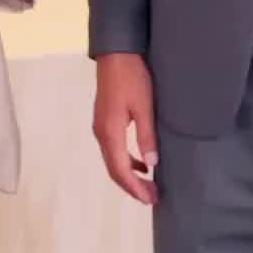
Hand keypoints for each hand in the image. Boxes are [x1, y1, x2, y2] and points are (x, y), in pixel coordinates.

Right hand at [93, 54, 158, 206]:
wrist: (116, 53)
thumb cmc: (132, 77)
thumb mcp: (145, 107)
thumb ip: (146, 136)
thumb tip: (150, 165)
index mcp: (110, 132)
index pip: (120, 170)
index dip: (134, 188)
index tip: (149, 199)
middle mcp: (102, 133)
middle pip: (114, 169)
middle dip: (132, 186)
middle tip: (152, 198)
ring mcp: (101, 127)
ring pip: (113, 160)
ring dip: (130, 175)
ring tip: (148, 185)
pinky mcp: (105, 121)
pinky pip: (114, 149)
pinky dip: (127, 161)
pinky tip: (141, 162)